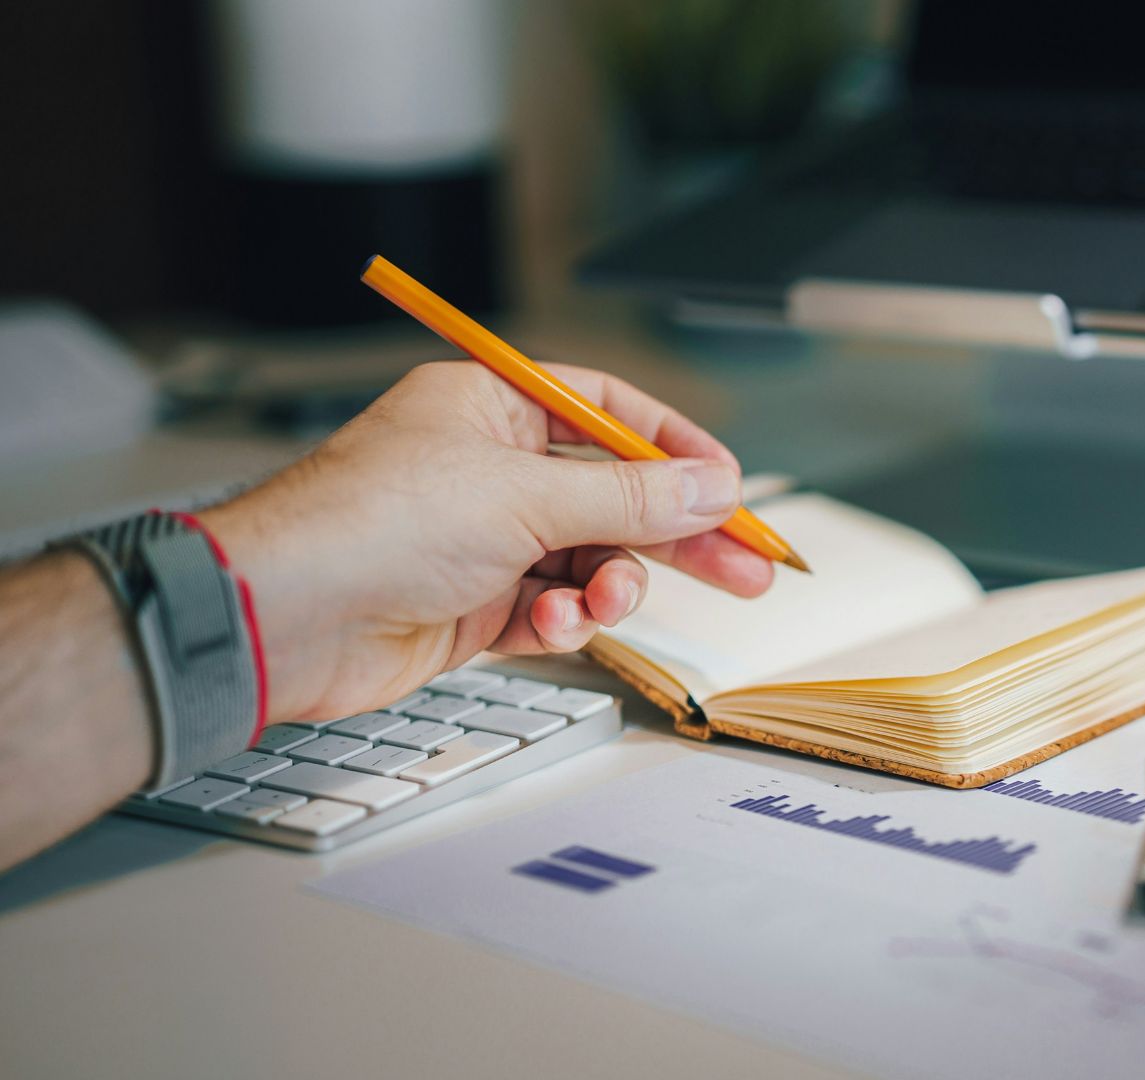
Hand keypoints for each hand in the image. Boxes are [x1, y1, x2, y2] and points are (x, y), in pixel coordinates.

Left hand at [200, 361, 772, 722]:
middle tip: (748, 568)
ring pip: (589, 559)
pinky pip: (551, 609)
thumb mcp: (523, 495)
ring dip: (610, 585)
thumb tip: (711, 488)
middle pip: (614, 493)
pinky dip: (563, 622)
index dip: (675, 448)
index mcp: (492, 406)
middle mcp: (489, 467)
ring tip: (605, 602)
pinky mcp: (473, 605)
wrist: (284, 615)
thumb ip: (630, 496)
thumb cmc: (370, 523)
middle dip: (677, 535)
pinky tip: (553, 628)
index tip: (731, 487)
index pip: (609, 411)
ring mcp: (482, 539)